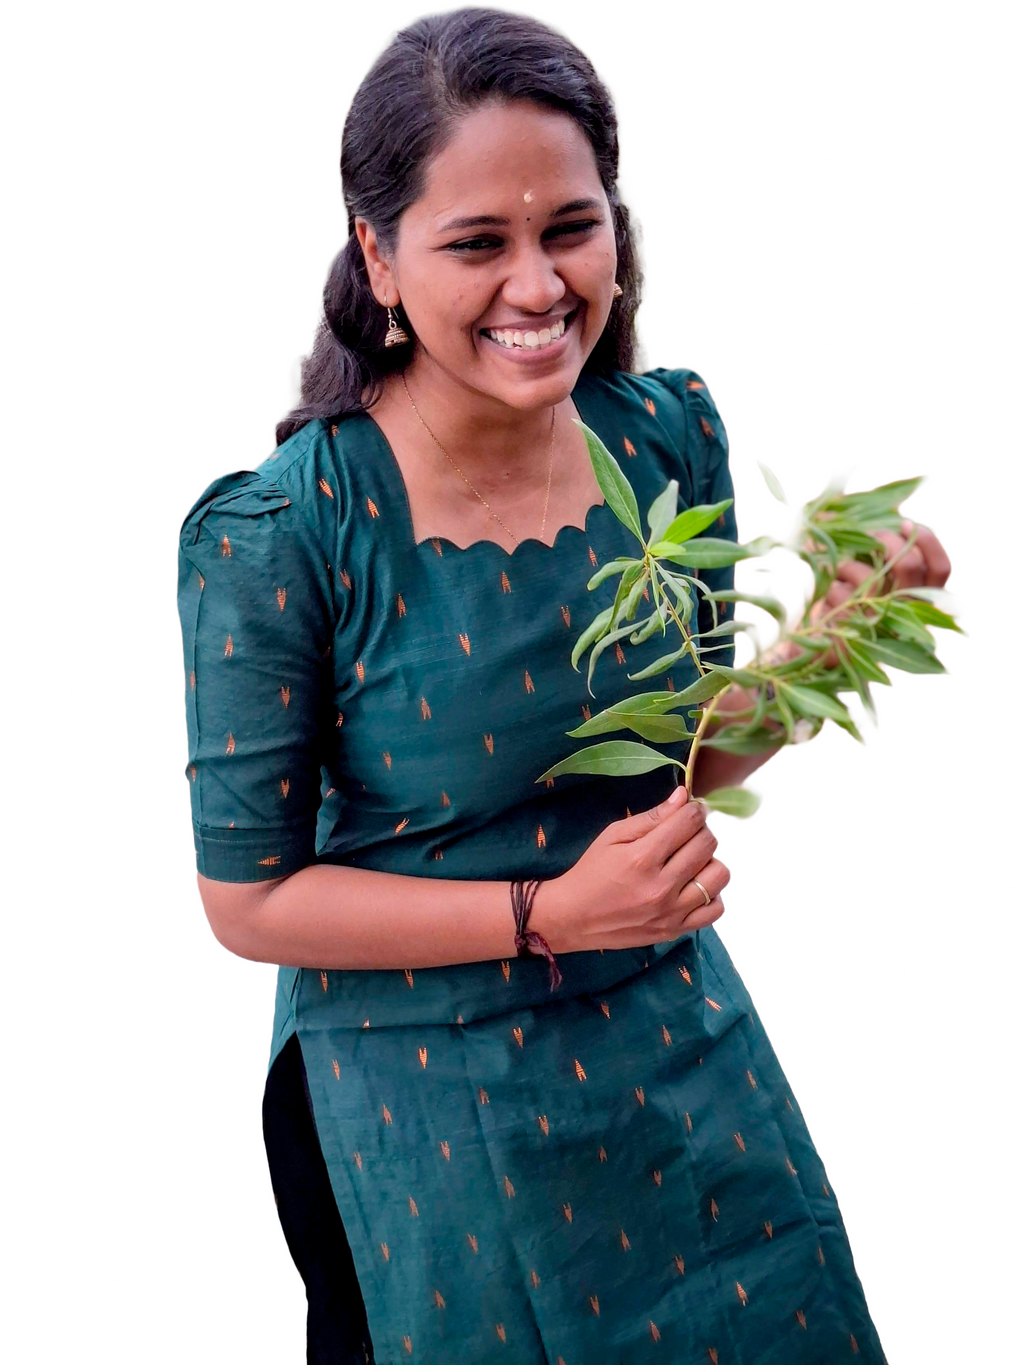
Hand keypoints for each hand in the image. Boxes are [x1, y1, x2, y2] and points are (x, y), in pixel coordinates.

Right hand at [531, 786, 728, 953]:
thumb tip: (683, 795)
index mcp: (642, 858)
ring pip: (719, 875)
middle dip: (700, 830)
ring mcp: (671, 912)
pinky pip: (715, 908)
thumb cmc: (591, 872)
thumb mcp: (612, 836)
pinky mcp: (675, 930)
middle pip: (707, 844)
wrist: (573, 918)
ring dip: (709, 861)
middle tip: (686, 834)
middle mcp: (661, 886)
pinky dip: (710, 893)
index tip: (690, 810)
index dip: (694, 809)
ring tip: (690, 861)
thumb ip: (651, 817)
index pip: (689, 822)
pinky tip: (692, 886)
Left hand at [806, 518, 951, 666]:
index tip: (906, 522)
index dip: (927, 542)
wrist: (817, 643)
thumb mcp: (871, 571)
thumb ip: (885, 545)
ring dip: (847, 564)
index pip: (940, 569)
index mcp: (921, 600)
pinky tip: (825, 594)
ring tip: (837, 570)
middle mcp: (907, 614)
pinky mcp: (852, 632)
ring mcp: (880, 624)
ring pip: (869, 577)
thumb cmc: (847, 598)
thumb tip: (892, 503)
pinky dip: (828, 584)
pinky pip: (840, 593)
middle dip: (885, 541)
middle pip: (907, 566)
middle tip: (869, 533)